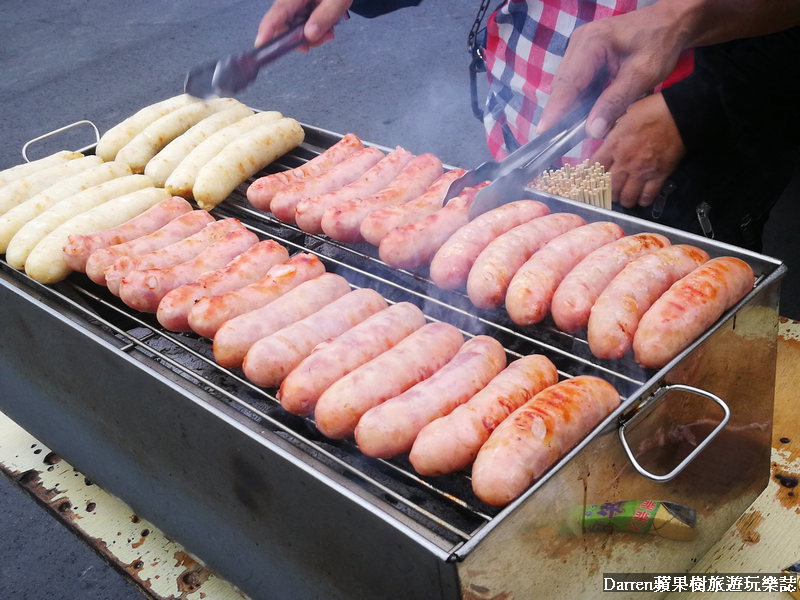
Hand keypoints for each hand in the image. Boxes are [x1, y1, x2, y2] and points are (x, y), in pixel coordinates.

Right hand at [255, 0, 351, 49]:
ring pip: (292, 29)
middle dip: (301, 39)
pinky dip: (313, 32)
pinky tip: (326, 28)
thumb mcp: (337, 1)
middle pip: (284, 25)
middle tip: (323, 38)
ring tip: (329, 32)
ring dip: (310, 37)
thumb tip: (308, 35)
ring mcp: (295, 4)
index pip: (278, 11)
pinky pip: (300, 25)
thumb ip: (324, 17)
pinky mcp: (300, 8)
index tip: (260, 43)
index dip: (267, 28)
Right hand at [537, 2, 687, 138]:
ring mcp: (579, 48)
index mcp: (592, 43)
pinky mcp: (584, 56)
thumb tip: (591, 132)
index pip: (567, 83)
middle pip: (562, 85)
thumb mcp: (641, 76)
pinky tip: (580, 118)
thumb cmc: (659, 44)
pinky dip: (578, 101)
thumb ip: (614, 103)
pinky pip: (576, 83)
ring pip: (567, 85)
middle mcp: (579, 43)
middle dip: (558, 113)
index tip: (543, 133)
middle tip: (553, 141)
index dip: (554, 110)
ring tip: (564, 134)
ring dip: (568, 109)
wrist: (670, 22)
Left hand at [591, 93, 685, 207]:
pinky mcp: (659, 176)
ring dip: (624, 199)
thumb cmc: (652, 110)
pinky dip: (643, 200)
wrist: (679, 114)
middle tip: (609, 192)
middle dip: (606, 192)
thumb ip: (613, 133)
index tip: (591, 179)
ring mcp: (641, 171)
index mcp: (613, 145)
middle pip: (609, 188)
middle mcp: (624, 161)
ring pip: (626, 196)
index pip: (594, 167)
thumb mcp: (624, 117)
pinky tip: (641, 199)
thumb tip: (608, 142)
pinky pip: (648, 196)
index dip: (590, 175)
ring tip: (624, 198)